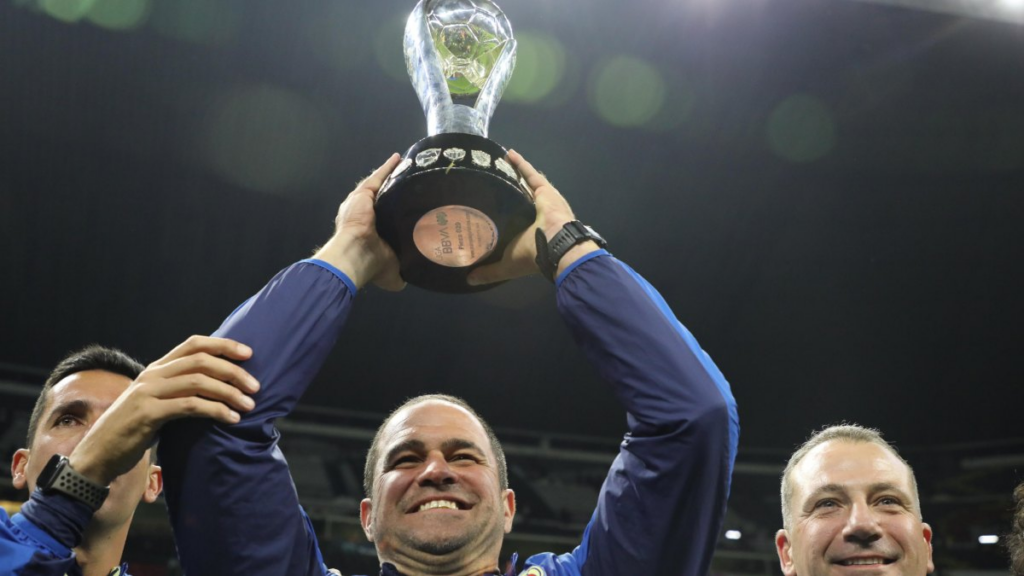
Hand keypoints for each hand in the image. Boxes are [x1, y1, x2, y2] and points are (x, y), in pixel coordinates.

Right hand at [68, 336, 259, 485]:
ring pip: (199, 381)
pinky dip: (216, 410)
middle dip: (233, 371)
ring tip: (249, 405)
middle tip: (256, 386)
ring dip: (229, 392)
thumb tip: (219, 386)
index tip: (249, 353)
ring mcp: (149, 392)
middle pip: (202, 360)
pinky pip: (190, 405)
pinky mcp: (148, 413)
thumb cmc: (134, 430)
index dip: (223, 345)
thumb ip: (180, 391)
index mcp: (157, 368)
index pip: (194, 344)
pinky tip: (232, 419)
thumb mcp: (158, 403)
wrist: (99, 454)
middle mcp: (153, 375)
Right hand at [313, 154, 405, 290]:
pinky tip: (398, 159)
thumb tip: (407, 279)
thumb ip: (399, 275)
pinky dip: (387, 168)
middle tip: (410, 186)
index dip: (391, 215)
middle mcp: (361, 216)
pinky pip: (378, 177)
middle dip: (392, 193)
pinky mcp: (363, 194)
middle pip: (380, 200)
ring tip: (407, 168)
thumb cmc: (371, 265)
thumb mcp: (390, 275)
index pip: (382, 220)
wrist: (356, 255)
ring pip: (379, 186)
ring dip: (391, 177)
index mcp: (365, 233)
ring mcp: (361, 203)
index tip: (405, 211)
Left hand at [467, 150, 596, 284]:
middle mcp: (536, 218)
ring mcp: (542, 203)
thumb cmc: (532, 254)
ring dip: (513, 176)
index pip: (514, 224)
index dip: (504, 218)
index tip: (489, 211)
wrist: (557, 244)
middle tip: (488, 184)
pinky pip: (530, 174)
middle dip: (507, 193)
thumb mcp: (507, 265)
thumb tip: (469, 280)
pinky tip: (508, 153)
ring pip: (524, 186)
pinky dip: (520, 164)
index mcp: (530, 235)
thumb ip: (489, 272)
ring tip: (497, 166)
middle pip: (518, 202)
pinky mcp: (544, 191)